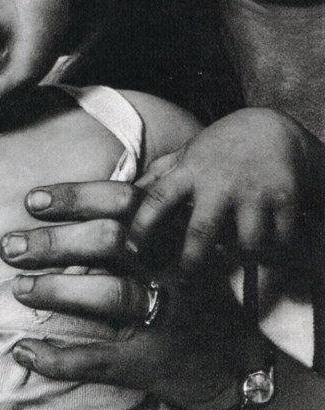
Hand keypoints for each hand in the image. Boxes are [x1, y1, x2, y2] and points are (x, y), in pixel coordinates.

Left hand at [0, 181, 257, 409]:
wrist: (247, 352)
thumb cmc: (204, 279)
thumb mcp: (188, 233)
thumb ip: (156, 203)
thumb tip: (114, 169)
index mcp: (176, 229)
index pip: (124, 201)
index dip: (75, 198)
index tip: (31, 201)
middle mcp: (173, 266)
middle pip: (110, 243)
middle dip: (54, 243)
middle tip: (9, 247)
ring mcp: (170, 314)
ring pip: (111, 295)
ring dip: (56, 291)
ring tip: (19, 289)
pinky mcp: (158, 359)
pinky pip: (104, 359)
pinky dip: (60, 359)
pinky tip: (25, 352)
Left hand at [132, 108, 320, 272]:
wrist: (273, 128)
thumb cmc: (221, 147)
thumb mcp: (186, 153)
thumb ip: (158, 175)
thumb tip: (124, 192)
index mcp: (190, 170)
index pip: (158, 198)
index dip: (141, 225)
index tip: (132, 250)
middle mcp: (219, 182)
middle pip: (202, 232)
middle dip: (191, 262)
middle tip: (186, 281)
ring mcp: (254, 191)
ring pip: (247, 244)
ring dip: (243, 258)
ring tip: (239, 259)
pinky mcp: (286, 199)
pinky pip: (280, 242)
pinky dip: (274, 251)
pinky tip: (268, 247)